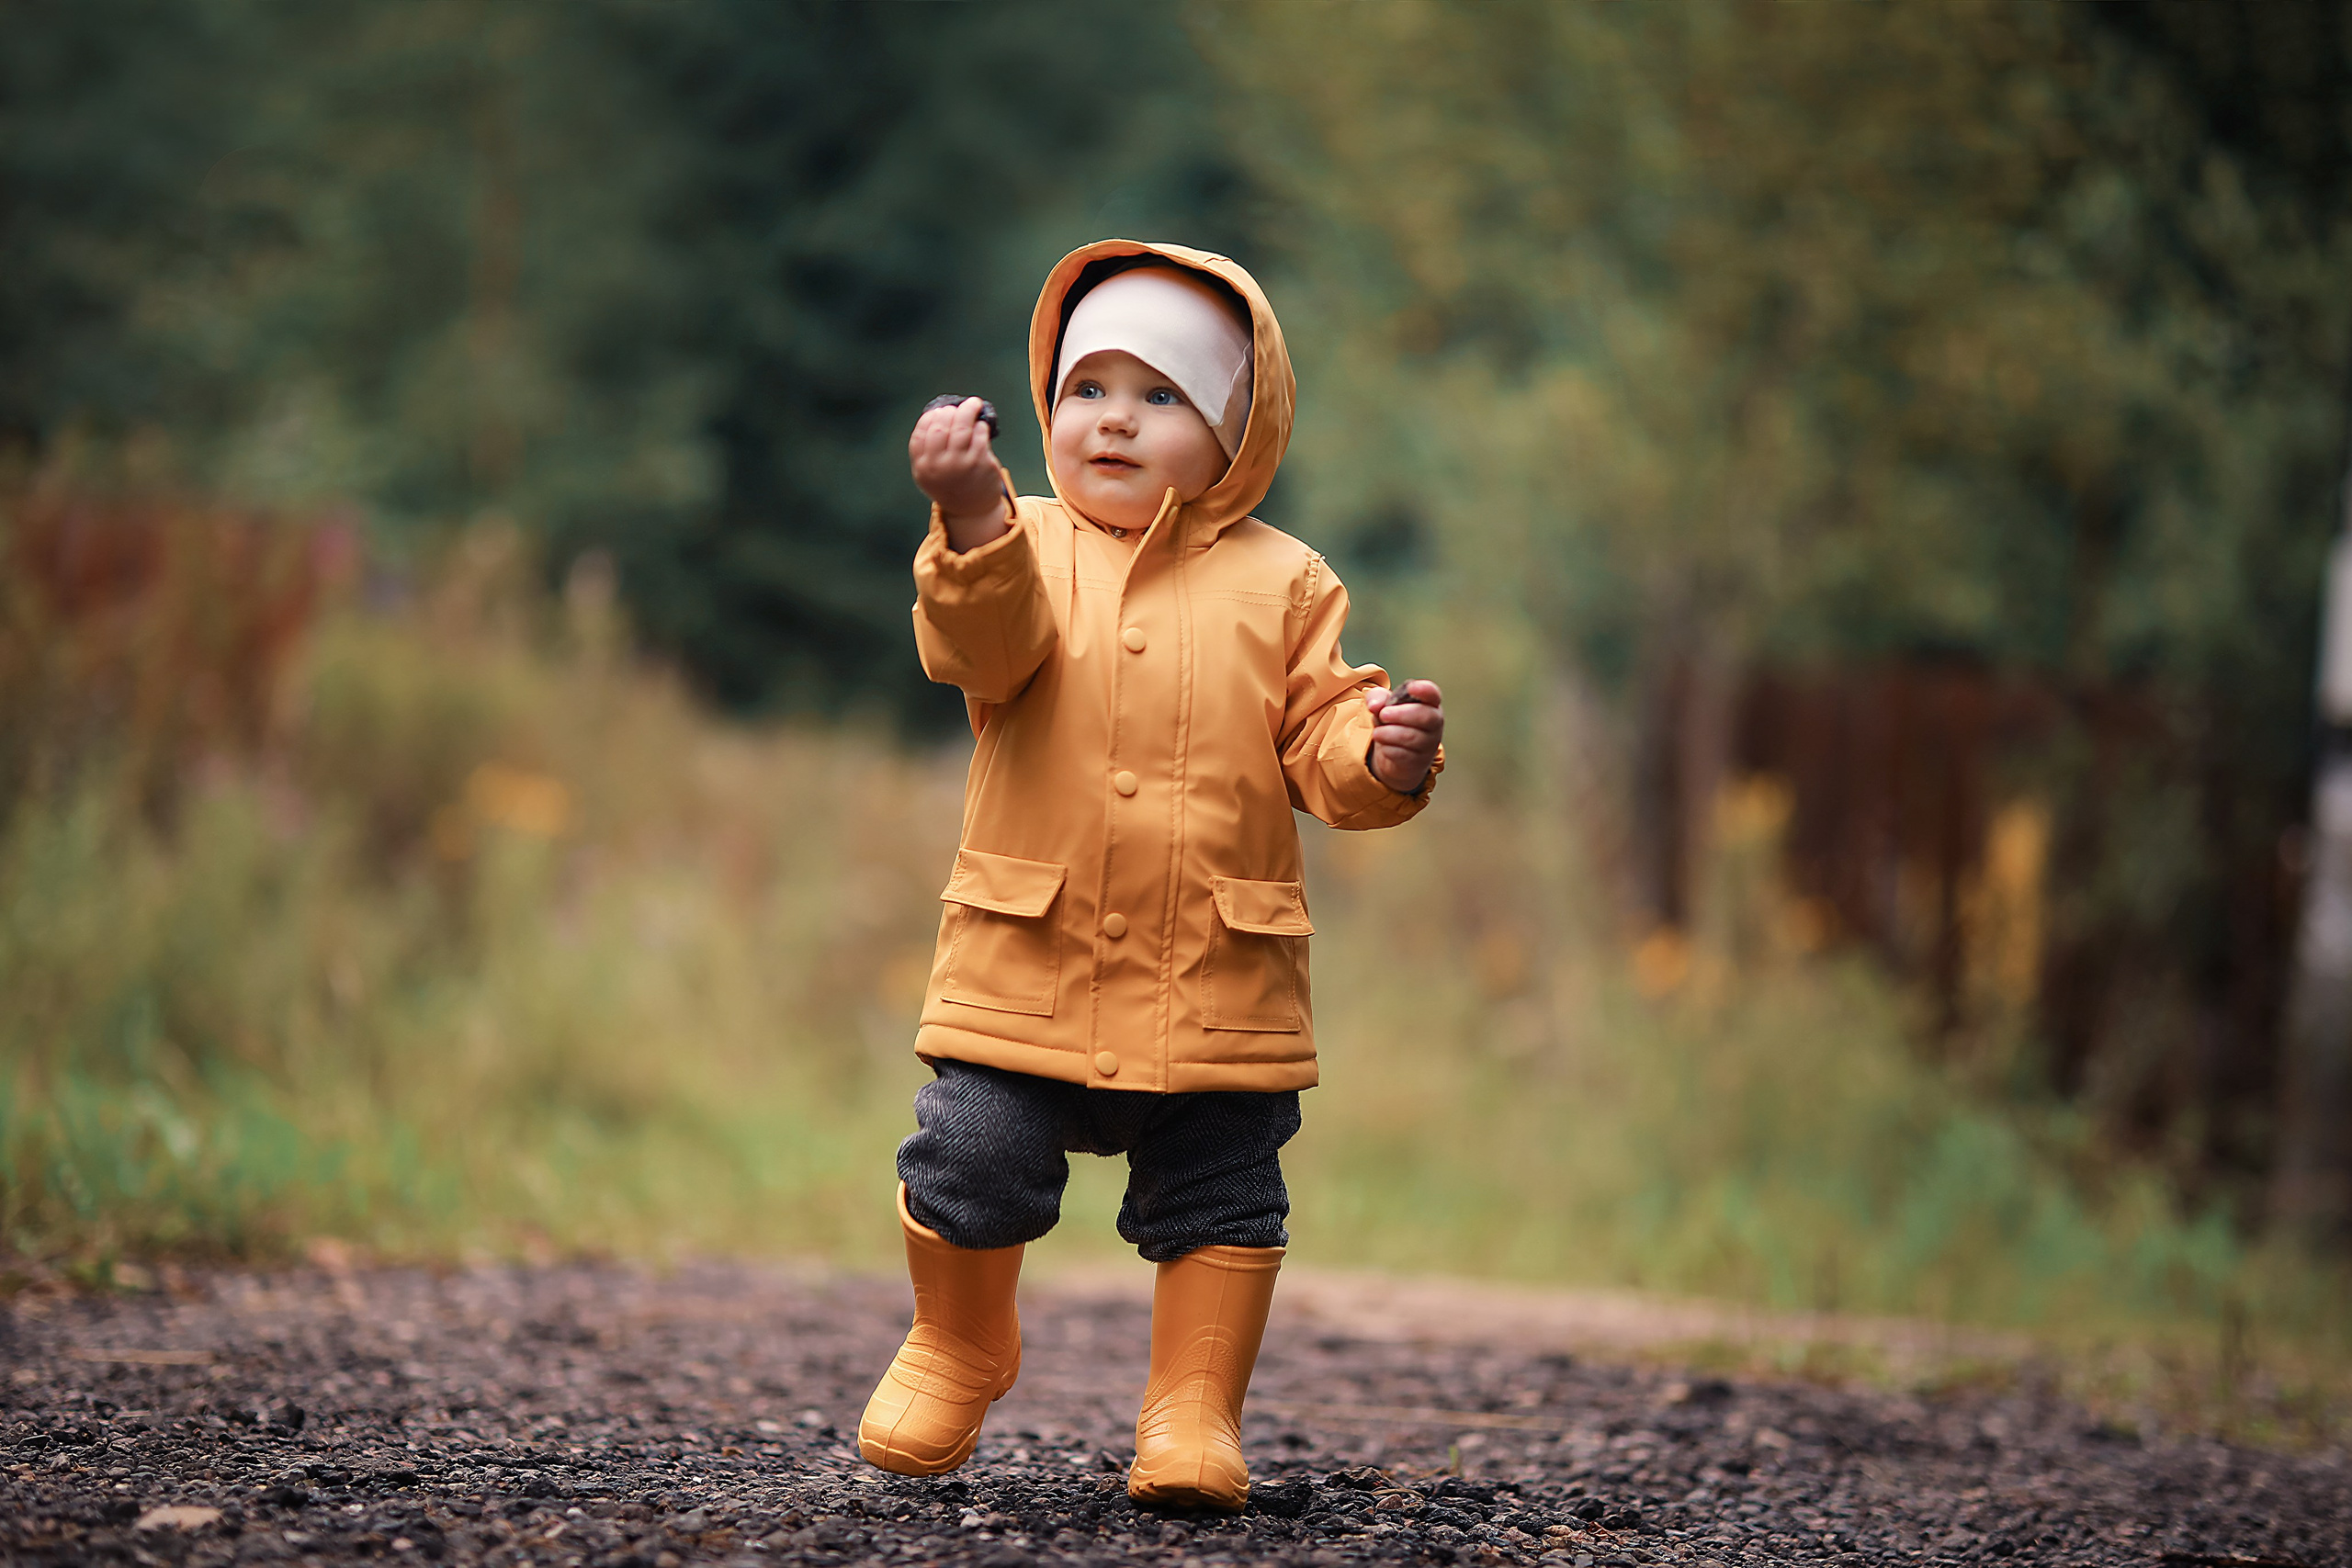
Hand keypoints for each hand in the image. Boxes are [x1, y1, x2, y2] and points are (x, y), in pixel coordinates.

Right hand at [910, 396, 1010, 550]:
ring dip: (968, 410)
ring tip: (974, 404)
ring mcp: (960, 464)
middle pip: (940, 427)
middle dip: (949, 412)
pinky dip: (980, 426)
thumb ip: (927, 450)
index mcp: (923, 467)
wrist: (971, 509)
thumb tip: (939, 413)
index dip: (930, 418)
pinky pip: (979, 435)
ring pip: (961, 427)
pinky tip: (981, 426)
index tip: (938, 412)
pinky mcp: (980, 463)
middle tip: (956, 408)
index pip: (921, 434)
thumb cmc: (950, 484)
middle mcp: (939, 466)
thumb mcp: (929, 473)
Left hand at [1367, 679, 1442, 792]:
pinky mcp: (1419, 761)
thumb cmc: (1393, 723)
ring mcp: (1429, 743)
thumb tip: (1374, 705)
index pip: (1432, 694)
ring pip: (1411, 737)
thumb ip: (1377, 697)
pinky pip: (1403, 754)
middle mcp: (1434, 723)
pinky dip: (1388, 748)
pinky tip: (1384, 746)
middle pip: (1425, 716)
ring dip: (1389, 733)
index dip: (1424, 690)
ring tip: (1377, 732)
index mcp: (1428, 703)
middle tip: (1383, 714)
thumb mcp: (1383, 705)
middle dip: (1400, 714)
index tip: (1411, 687)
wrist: (1395, 756)